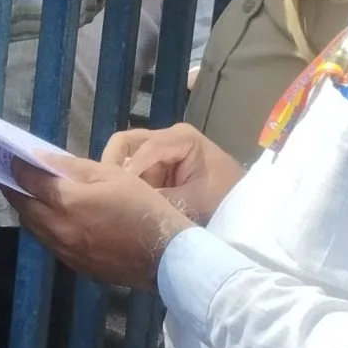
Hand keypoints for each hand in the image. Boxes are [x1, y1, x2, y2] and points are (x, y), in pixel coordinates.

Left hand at [2, 156, 195, 290]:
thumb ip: (72, 167)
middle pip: (24, 207)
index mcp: (67, 202)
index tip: (11, 159)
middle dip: (15, 190)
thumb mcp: (112, 175)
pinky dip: (43, 228)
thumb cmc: (142, 207)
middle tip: (11, 176)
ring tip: (27, 195)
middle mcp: (59, 228)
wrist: (166, 255)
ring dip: (27, 211)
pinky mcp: (76, 265)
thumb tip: (41, 159)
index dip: (18, 168)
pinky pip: (49, 243)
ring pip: (34, 228)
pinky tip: (50, 218)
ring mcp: (66, 250)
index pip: (30, 182)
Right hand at [101, 123, 245, 224]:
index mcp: (181, 138)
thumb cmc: (224, 201)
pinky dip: (122, 182)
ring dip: (115, 174)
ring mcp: (160, 151)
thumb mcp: (193, 203)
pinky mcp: (156, 167)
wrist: (245, 210)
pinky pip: (131, 169)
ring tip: (107, 196)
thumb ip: (159, 201)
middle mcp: (167, 138)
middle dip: (112, 164)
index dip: (128, 169)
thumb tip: (126, 204)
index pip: (145, 148)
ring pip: (124, 155)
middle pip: (126, 142)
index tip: (115, 191)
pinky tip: (115, 198)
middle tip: (102, 189)